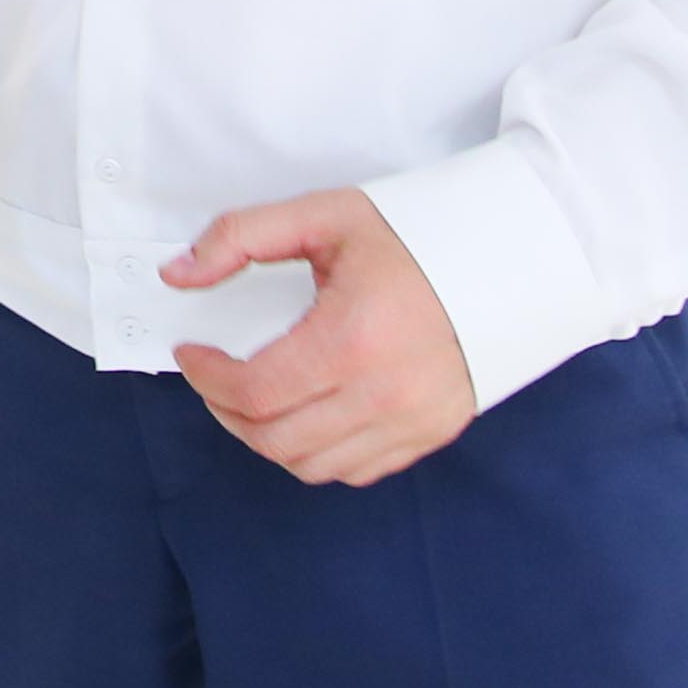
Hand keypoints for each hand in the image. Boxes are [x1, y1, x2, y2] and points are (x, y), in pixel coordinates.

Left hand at [165, 188, 477, 485]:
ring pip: (312, 466)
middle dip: (228, 411)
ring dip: (269, 437)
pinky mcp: (431, 434)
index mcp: (353, 339)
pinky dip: (318, 452)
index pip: (254, 392)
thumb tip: (178, 274)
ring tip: (256, 397)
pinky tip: (308, 412)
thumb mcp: (324, 216)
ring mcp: (413, 422)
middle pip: (275, 440)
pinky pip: (356, 470)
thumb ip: (240, 237)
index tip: (193, 354)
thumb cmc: (416, 235)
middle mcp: (385, 394)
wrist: (509, 256)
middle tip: (215, 378)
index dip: (207, 379)